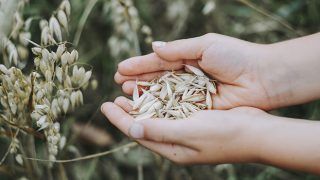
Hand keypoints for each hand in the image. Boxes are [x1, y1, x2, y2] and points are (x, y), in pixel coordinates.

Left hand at [101, 97, 319, 172]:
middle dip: (128, 113)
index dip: (120, 119)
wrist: (256, 132)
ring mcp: (187, 131)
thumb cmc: (224, 134)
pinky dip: (160, 102)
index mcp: (172, 149)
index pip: (138, 133)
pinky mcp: (196, 120)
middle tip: (113, 99)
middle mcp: (177, 142)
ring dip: (142, 105)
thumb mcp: (189, 132)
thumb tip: (131, 129)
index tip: (104, 106)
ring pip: (157, 117)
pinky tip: (155, 92)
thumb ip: (160, 130)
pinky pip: (172, 111)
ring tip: (128, 93)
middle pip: (145, 126)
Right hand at [115, 33, 281, 109]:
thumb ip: (178, 49)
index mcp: (189, 57)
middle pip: (158, 78)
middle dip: (138, 80)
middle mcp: (187, 76)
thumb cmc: (236, 56)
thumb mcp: (205, 45)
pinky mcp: (198, 108)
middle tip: (119, 82)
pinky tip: (146, 107)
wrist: (263, 78)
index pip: (159, 61)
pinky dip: (161, 107)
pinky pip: (176, 107)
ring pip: (163, 94)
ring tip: (126, 93)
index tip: (121, 68)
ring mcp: (192, 93)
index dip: (140, 65)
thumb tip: (154, 47)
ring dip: (145, 93)